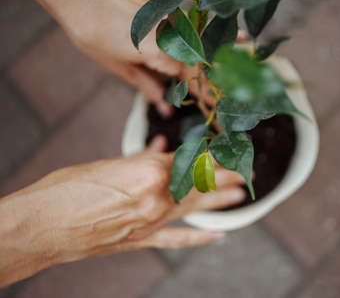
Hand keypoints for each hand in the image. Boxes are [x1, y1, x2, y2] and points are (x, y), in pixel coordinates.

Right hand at [0, 136, 245, 286]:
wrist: (44, 225)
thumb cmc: (68, 189)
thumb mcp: (107, 164)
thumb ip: (141, 158)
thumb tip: (160, 148)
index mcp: (148, 171)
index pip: (190, 160)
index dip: (212, 156)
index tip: (229, 151)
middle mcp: (157, 196)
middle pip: (200, 183)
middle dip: (226, 177)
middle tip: (247, 172)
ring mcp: (152, 221)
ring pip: (195, 208)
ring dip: (220, 201)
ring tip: (241, 195)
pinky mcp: (143, 240)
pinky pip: (177, 239)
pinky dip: (198, 239)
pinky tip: (217, 237)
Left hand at [35, 0, 247, 114]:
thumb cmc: (91, 32)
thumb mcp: (118, 66)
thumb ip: (147, 85)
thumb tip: (165, 107)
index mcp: (161, 54)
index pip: (195, 81)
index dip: (211, 99)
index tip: (225, 113)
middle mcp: (173, 34)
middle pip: (206, 60)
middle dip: (224, 79)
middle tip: (242, 91)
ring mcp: (173, 17)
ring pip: (206, 37)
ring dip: (227, 47)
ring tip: (248, 50)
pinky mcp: (168, 7)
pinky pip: (195, 21)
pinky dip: (210, 28)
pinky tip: (228, 30)